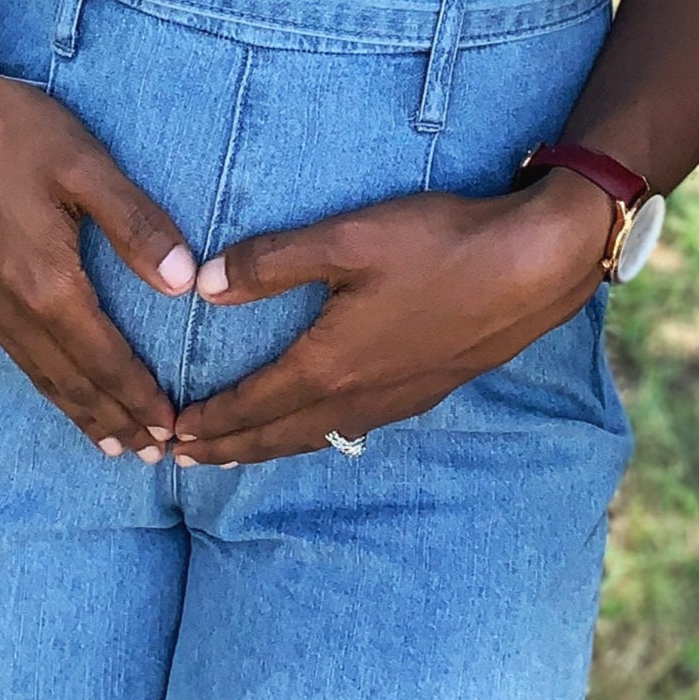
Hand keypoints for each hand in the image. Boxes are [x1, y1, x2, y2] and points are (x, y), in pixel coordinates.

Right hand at [0, 35, 195, 458]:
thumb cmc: (6, 131)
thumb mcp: (83, 164)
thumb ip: (135, 224)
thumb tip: (185, 282)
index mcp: (49, 287)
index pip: (107, 361)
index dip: (141, 398)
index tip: (173, 430)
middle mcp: (15, 310)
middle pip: (75, 384)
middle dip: (117, 420)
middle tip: (155, 456)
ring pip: (42, 376)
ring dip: (81, 412)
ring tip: (112, 443)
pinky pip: (17, 356)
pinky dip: (46, 385)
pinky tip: (53, 383)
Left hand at [170, 169, 621, 465]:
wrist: (532, 268)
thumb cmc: (439, 246)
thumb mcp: (348, 239)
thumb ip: (271, 262)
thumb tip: (202, 285)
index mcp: (329, 365)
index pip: (250, 406)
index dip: (206, 423)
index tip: (166, 436)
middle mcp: (358, 397)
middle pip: (276, 436)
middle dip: (225, 449)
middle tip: (179, 460)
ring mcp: (395, 400)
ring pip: (314, 437)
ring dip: (267, 447)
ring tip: (235, 452)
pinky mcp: (425, 391)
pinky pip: (350, 428)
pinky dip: (312, 434)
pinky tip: (318, 424)